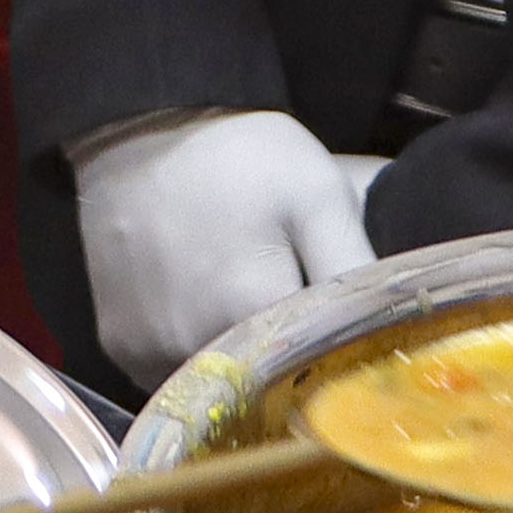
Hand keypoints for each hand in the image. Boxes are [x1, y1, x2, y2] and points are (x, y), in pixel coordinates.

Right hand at [72, 109, 376, 389]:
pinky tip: (199, 311)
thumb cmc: (238, 155)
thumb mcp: (317, 193)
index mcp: (252, 311)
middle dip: (287, 362)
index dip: (338, 357)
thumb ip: (355, 267)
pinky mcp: (117, 344)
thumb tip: (394, 337)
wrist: (138, 126)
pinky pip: (168, 373)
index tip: (346, 332)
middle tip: (295, 312)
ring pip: (216, 386)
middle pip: (262, 385)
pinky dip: (191, 355)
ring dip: (236, 364)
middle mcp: (192, 346)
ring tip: (241, 307)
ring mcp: (147, 349)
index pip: (316, 372)